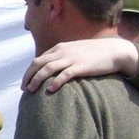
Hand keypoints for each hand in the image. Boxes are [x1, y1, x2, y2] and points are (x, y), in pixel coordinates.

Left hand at [22, 38, 138, 92]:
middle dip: (29, 76)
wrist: (114, 50)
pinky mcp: (81, 66)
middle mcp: (62, 52)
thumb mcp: (73, 51)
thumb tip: (51, 69)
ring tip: (31, 90)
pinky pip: (65, 74)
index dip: (29, 72)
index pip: (38, 60)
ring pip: (48, 68)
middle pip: (38, 64)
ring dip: (37, 79)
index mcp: (59, 48)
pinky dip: (56, 82)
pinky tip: (50, 90)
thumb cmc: (93, 53)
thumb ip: (62, 57)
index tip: (25, 83)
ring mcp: (71, 58)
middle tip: (24, 89)